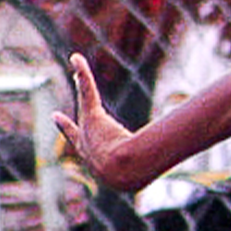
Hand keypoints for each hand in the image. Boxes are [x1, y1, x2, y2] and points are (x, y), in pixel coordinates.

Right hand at [53, 53, 149, 191]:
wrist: (123, 170)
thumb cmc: (137, 172)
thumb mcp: (145, 169)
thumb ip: (155, 161)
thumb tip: (175, 159)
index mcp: (98, 162)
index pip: (90, 154)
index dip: (83, 150)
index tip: (72, 150)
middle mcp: (88, 147)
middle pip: (81, 131)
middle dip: (67, 124)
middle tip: (55, 116)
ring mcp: (89, 130)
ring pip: (86, 101)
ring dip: (83, 83)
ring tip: (78, 67)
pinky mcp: (91, 116)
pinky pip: (87, 91)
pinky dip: (83, 74)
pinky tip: (77, 58)